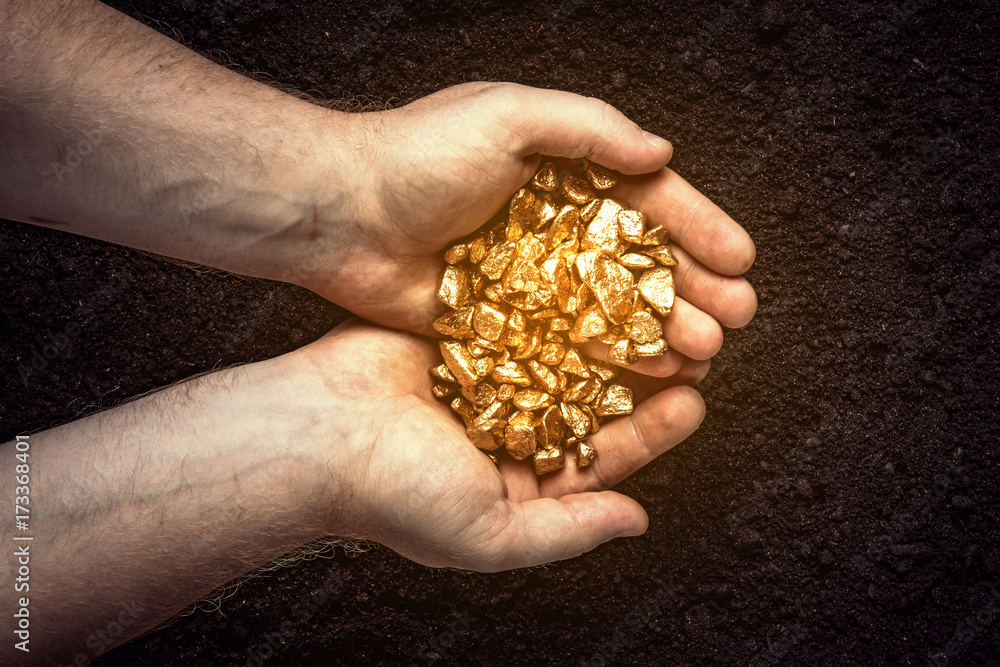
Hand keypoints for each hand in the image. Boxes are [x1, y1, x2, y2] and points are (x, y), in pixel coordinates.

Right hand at [292, 318, 708, 570]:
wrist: (314, 430)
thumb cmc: (394, 493)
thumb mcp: (490, 534)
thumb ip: (567, 529)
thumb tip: (637, 523)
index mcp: (515, 482)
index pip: (600, 457)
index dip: (650, 433)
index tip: (694, 403)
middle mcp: (505, 427)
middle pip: (589, 399)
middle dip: (641, 377)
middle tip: (693, 348)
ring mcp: (484, 377)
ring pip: (562, 353)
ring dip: (610, 335)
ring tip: (658, 310)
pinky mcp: (461, 332)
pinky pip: (520, 317)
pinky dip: (558, 305)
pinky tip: (597, 284)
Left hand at [298, 82, 756, 378]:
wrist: (339, 213)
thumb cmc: (417, 155)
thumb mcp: (508, 115)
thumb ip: (590, 129)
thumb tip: (662, 155)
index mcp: (564, 172)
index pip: (648, 201)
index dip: (699, 227)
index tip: (742, 260)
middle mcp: (555, 226)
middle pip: (641, 261)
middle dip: (694, 288)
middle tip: (736, 320)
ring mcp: (532, 278)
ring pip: (614, 309)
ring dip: (663, 330)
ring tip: (704, 354)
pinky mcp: (504, 321)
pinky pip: (570, 344)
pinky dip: (610, 360)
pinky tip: (647, 377)